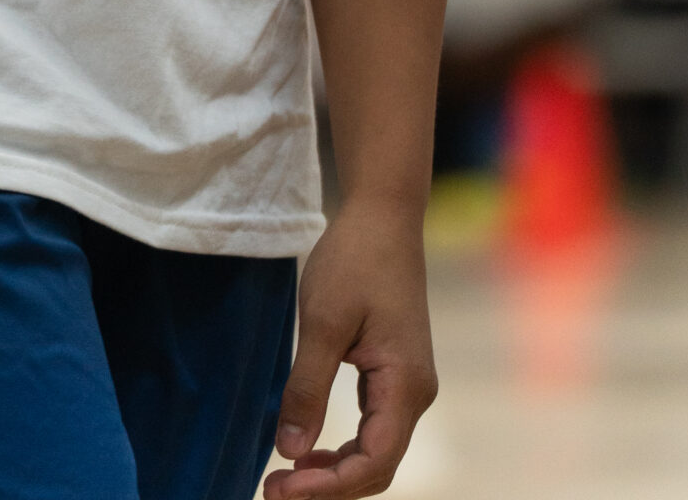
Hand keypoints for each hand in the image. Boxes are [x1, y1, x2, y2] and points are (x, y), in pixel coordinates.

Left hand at [264, 198, 436, 496]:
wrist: (383, 214)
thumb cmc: (355, 260)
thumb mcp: (322, 321)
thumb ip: (307, 388)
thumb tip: (290, 453)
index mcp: (406, 385)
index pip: (374, 463)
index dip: (328, 488)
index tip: (280, 488)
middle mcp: (415, 393)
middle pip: (377, 467)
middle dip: (327, 487)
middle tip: (272, 490)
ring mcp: (407, 384)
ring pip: (375, 451)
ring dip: (333, 472)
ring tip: (285, 477)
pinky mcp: (394, 373)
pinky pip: (372, 428)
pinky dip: (342, 448)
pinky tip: (309, 448)